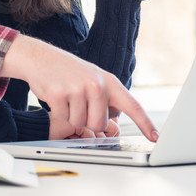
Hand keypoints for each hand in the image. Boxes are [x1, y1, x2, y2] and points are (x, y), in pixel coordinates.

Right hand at [2, 34, 157, 140]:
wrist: (38, 57)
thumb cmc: (67, 72)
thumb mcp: (92, 79)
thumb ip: (106, 98)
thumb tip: (113, 120)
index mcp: (109, 82)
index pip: (133, 106)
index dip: (146, 124)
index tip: (156, 138)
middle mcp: (96, 85)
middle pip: (99, 124)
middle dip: (87, 120)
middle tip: (78, 105)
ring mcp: (78, 89)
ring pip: (80, 123)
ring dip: (71, 116)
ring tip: (66, 97)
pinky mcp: (59, 94)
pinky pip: (63, 118)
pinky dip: (58, 112)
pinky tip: (55, 96)